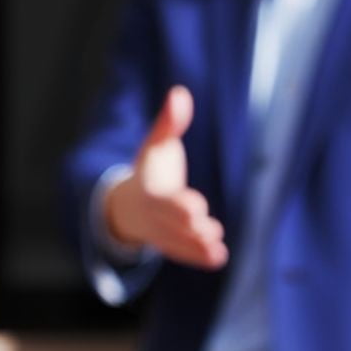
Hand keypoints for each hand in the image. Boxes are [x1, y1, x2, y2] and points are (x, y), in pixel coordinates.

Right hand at [100, 89, 229, 271]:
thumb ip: (169, 122)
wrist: (131, 204)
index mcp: (151, 190)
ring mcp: (163, 234)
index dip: (179, 204)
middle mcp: (156, 216)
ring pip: (178, 242)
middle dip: (189, 227)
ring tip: (217, 248)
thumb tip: (181, 92)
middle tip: (211, 227)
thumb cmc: (151, 170)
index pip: (163, 200)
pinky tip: (219, 257)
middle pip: (171, 224)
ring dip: (197, 246)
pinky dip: (199, 258)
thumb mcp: (157, 144)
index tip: (198, 205)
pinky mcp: (173, 246)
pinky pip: (183, 254)